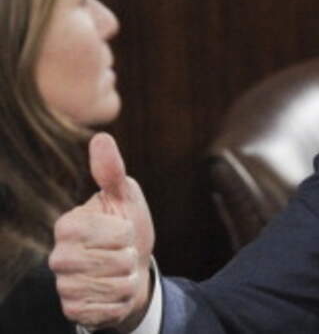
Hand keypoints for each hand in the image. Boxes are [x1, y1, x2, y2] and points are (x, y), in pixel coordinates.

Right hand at [50, 133, 155, 330]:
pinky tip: (112, 292)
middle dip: (129, 257)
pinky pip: (106, 308)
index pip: (113, 232)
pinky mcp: (73, 309)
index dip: (127, 232)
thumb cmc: (127, 229)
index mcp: (69, 225)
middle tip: (122, 253)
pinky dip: (119, 301)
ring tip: (119, 271)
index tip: (122, 230)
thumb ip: (111, 171)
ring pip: (113, 285)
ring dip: (126, 279)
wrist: (130, 270)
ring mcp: (64, 284)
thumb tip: (101, 137)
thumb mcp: (125, 198)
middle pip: (116, 261)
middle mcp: (59, 256)